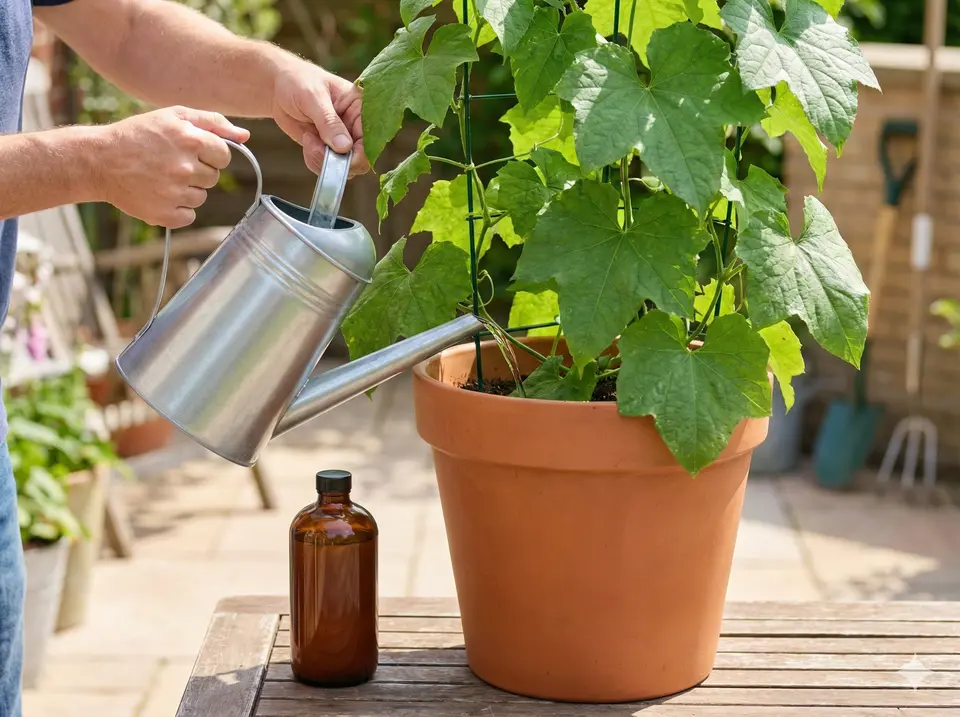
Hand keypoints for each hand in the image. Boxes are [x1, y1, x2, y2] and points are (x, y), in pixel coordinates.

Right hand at [96, 106, 249, 227]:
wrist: (99, 160)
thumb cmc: (140, 134)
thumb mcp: (174, 116)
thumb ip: (213, 123)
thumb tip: (245, 136)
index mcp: (190, 140)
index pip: (224, 156)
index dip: (210, 154)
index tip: (193, 152)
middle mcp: (185, 167)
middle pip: (213, 178)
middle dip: (198, 171)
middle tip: (171, 163)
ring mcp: (174, 193)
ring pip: (201, 197)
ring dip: (187, 190)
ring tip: (161, 177)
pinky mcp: (165, 214)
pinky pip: (189, 215)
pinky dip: (177, 208)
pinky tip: (158, 193)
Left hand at [272, 63, 368, 177]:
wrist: (279, 87)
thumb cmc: (299, 82)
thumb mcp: (313, 98)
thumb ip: (329, 122)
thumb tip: (344, 147)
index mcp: (362, 108)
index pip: (372, 138)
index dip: (360, 154)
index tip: (340, 156)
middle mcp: (357, 126)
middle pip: (361, 159)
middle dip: (338, 161)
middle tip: (316, 147)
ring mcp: (343, 139)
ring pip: (344, 166)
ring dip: (323, 161)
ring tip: (308, 140)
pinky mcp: (330, 149)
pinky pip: (329, 167)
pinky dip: (316, 161)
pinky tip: (307, 142)